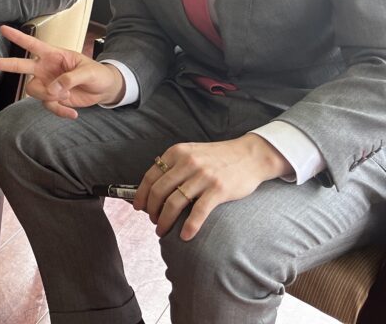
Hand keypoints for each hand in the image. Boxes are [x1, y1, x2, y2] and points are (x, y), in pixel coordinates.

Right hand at [0, 24, 125, 118]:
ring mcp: (47, 84)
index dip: (17, 36)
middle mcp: (45, 68)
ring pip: (33, 91)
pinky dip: (59, 111)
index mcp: (53, 55)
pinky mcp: (52, 98)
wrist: (104, 90)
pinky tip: (73, 113)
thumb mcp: (88, 72)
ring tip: (68, 97)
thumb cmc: (97, 74)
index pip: (32, 44)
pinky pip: (47, 106)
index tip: (2, 28)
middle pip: (18, 66)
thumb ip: (69, 79)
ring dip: (49, 97)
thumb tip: (53, 90)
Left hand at [135, 134, 291, 240]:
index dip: (141, 195)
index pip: (150, 176)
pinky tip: (185, 236)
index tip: (138, 208)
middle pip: (159, 191)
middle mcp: (187, 162)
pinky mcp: (219, 189)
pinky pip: (198, 211)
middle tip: (152, 221)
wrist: (250, 155)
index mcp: (177, 152)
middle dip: (151, 210)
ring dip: (164, 220)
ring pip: (174, 203)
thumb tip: (153, 186)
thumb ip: (174, 165)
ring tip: (162, 230)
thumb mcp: (191, 152)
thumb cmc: (218, 158)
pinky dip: (189, 226)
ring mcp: (203, 176)